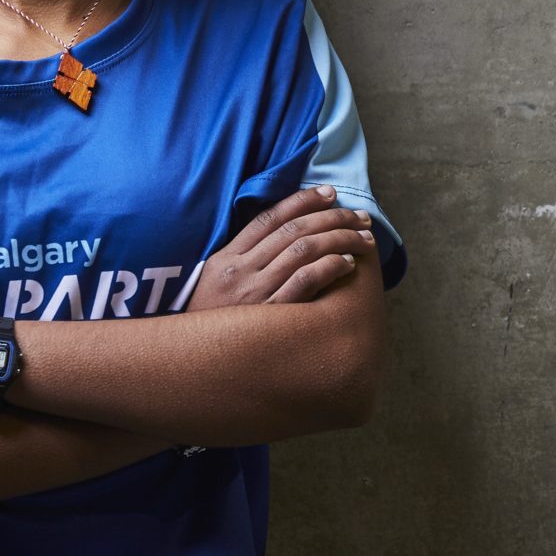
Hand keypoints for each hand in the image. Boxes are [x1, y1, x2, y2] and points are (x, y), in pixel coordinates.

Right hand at [186, 185, 375, 310]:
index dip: (303, 201)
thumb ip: (241, 258)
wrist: (192, 361)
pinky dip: (329, 267)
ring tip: (364, 239)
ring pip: (303, 250)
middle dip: (333, 218)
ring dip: (339, 239)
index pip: (270, 217)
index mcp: (228, 257)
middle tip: (360, 217)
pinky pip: (304, 281)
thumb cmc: (210, 322)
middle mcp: (242, 269)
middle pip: (293, 230)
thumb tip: (280, 236)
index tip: (330, 193)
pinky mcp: (271, 315)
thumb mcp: (214, 282)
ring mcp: (256, 291)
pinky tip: (348, 263)